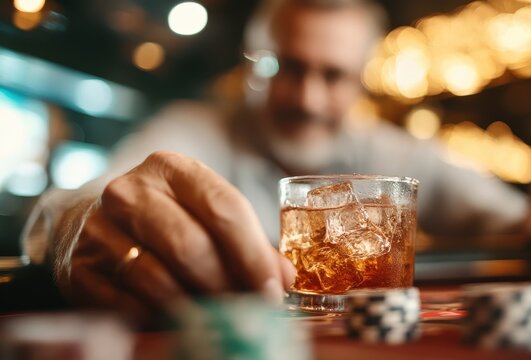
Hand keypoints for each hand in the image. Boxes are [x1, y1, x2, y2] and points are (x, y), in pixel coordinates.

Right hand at [59, 151, 294, 322]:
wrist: (83, 220)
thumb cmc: (162, 216)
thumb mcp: (202, 211)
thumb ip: (245, 241)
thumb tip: (283, 278)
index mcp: (171, 167)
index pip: (225, 207)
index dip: (254, 254)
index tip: (273, 290)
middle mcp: (131, 190)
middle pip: (192, 245)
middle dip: (228, 285)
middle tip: (250, 311)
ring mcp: (98, 227)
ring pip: (160, 279)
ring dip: (196, 306)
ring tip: (218, 317)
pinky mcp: (79, 266)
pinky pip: (129, 303)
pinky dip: (160, 317)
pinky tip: (179, 318)